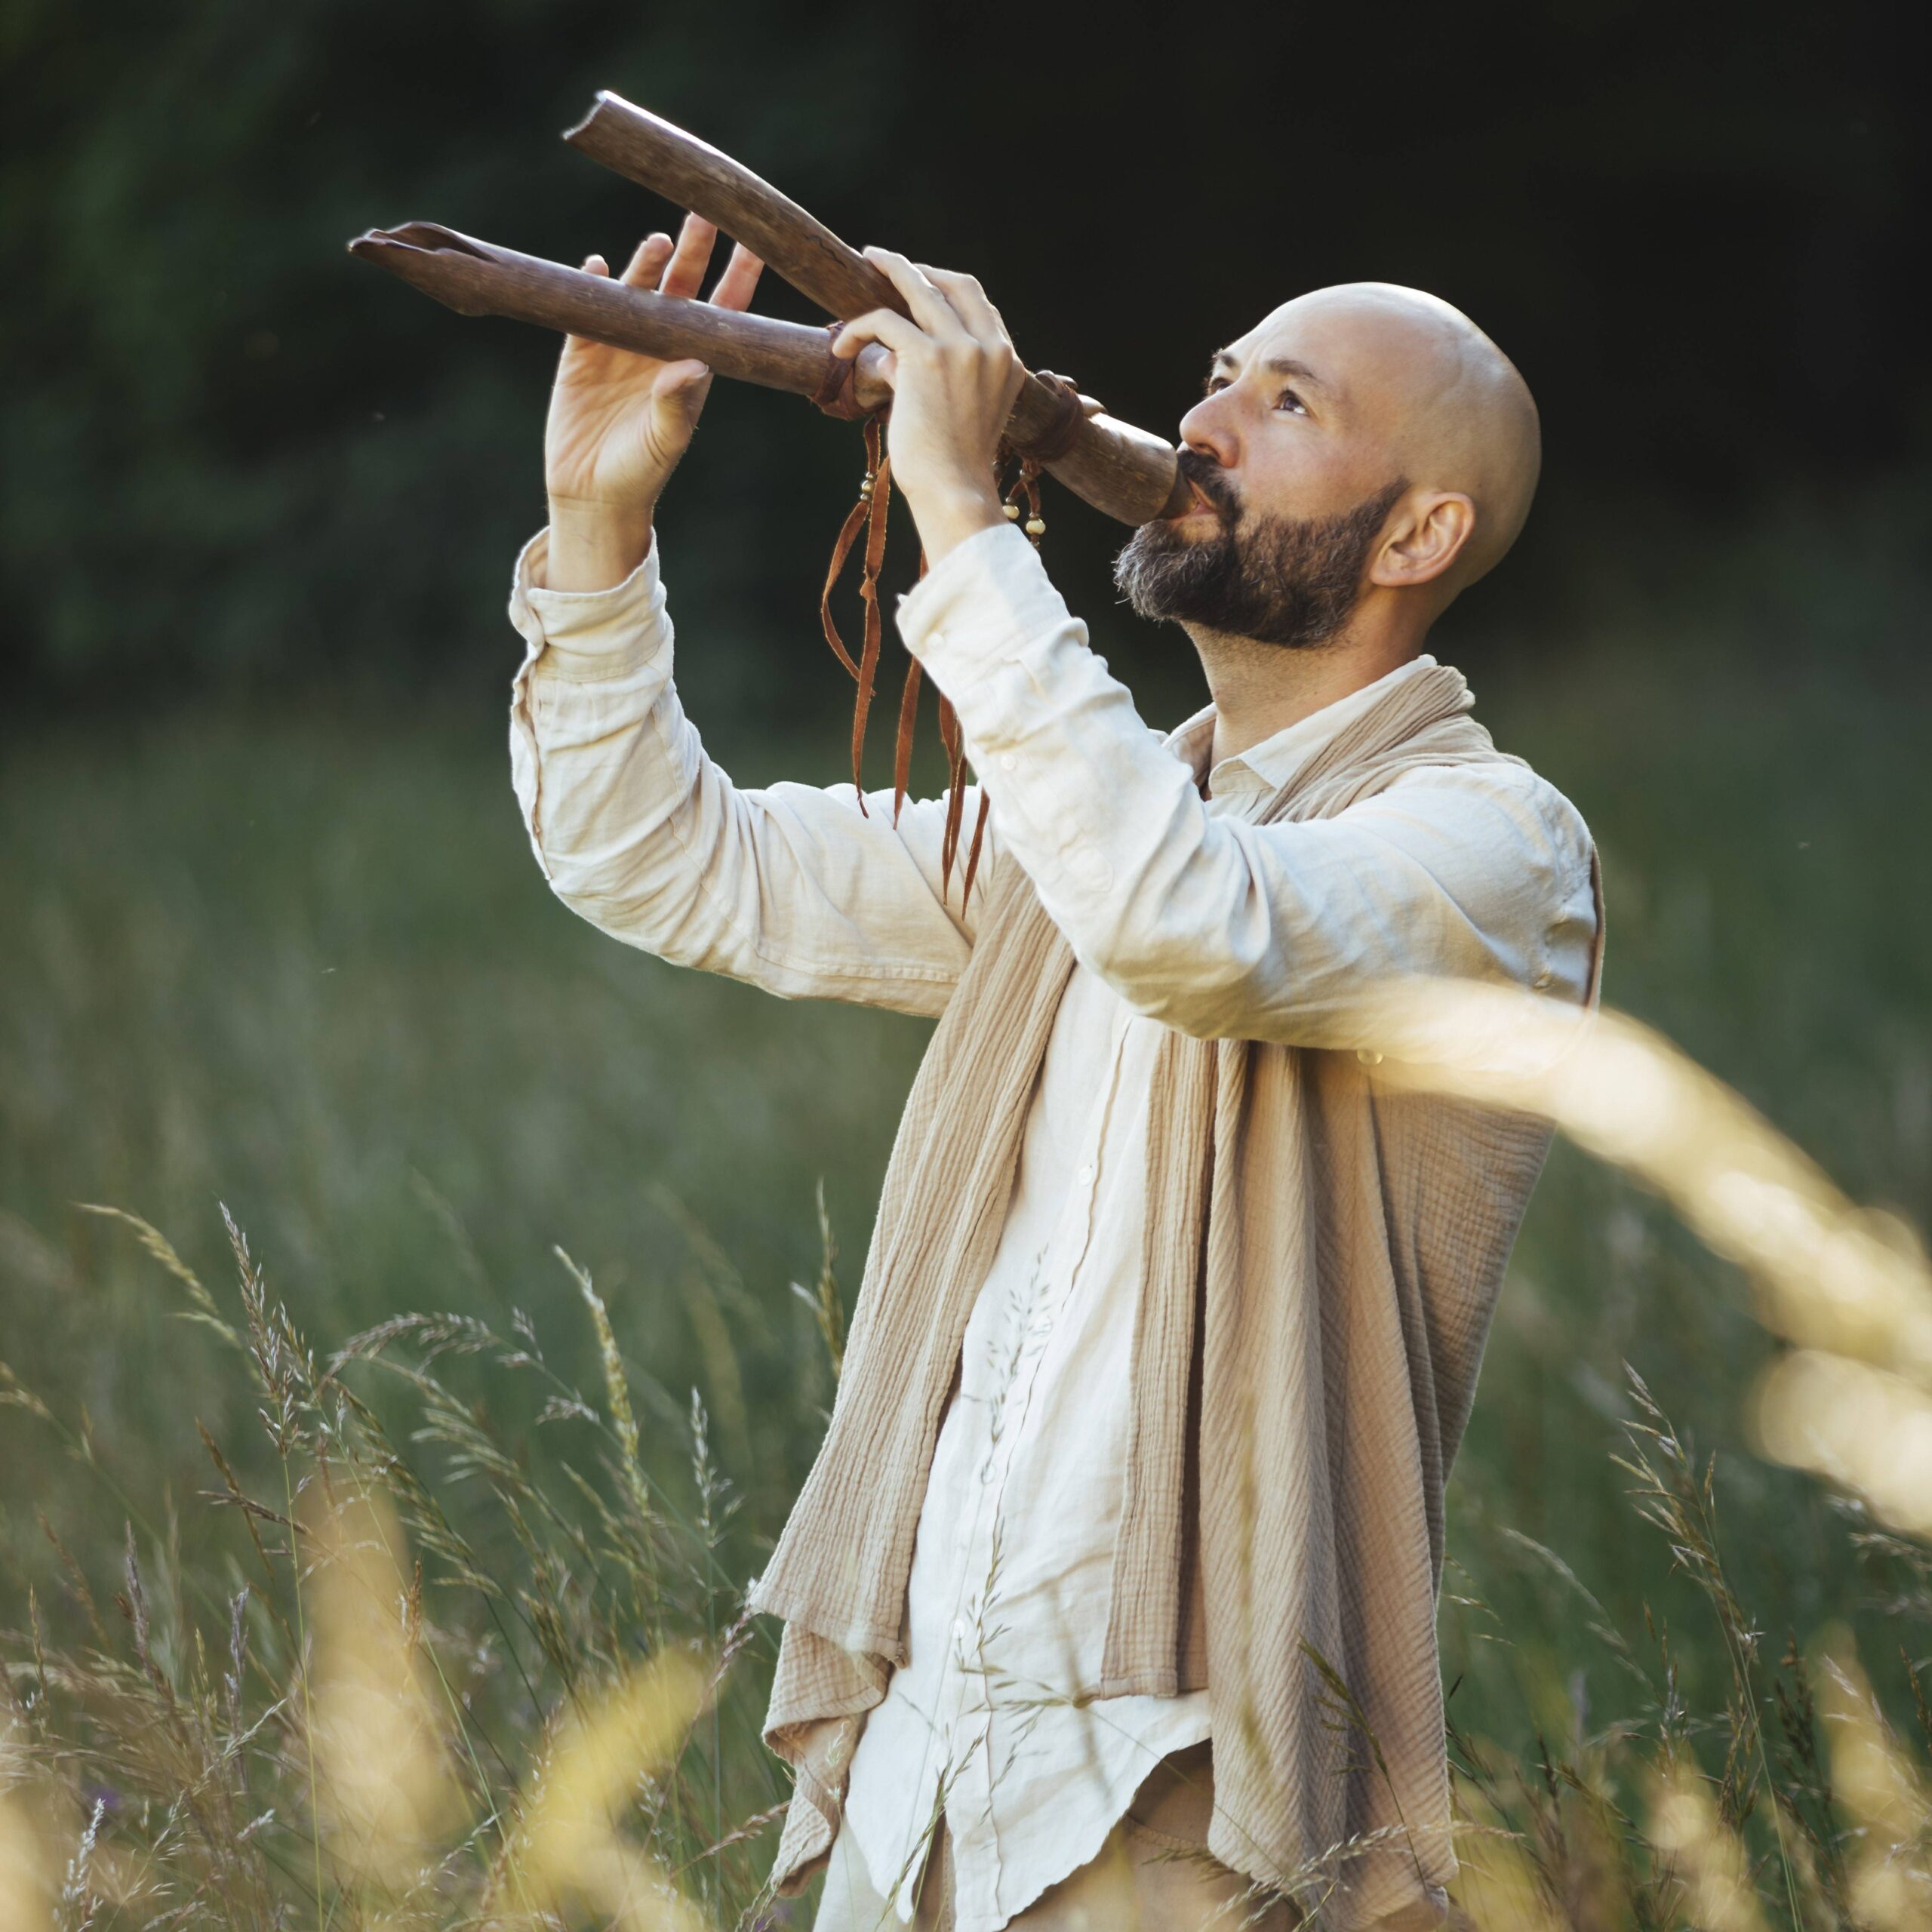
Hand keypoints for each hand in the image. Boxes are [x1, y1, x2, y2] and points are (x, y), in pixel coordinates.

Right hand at [543, 215, 762, 590]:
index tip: (756, 243)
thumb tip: (692, 365)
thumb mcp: (665, 441)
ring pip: (635, 291)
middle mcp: (659, 347)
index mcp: (691, 366)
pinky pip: (587, 307)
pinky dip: (592, 285)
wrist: (591, 495)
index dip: (737, 277)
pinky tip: (598, 265)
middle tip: (705, 215)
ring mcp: (619, 346)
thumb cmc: (641, 472)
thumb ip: (677, 404)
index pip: (721, 313)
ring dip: (646, 265)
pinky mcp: (581, 351)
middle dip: (695, 252)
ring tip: (661, 242)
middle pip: (681, 289)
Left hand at [832, 249, 1025, 562]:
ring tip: (865, 261)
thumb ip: (933, 378)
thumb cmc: (952, 466)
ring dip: (890, 269)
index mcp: (1007, 361)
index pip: (979, 304)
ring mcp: (961, 348)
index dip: (946, 287)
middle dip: (920, 267)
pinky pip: (885, 321)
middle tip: (885, 260)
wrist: (955, 493)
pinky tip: (842, 347)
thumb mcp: (957, 414)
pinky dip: (859, 328)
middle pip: (956, 283)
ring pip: (920, 287)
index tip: (919, 283)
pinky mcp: (926, 357)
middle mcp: (990, 347)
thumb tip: (891, 360)